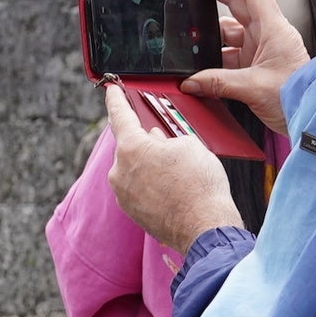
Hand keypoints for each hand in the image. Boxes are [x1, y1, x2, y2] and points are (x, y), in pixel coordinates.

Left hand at [102, 82, 248, 252]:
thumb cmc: (200, 185)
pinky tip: (172, 187)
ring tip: (177, 171)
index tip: (110, 89)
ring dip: (150, 164)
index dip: (116, 99)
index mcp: (131, 148)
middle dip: (146, 140)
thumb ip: (165, 137)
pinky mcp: (132, 211)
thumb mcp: (188, 146)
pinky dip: (151, 183)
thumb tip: (155, 141)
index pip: (119, 115)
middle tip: (167, 141)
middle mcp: (119, 171)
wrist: (205, 227)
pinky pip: (138, 187)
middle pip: (129, 145)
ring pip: (134, 168)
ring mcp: (123, 194)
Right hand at [175, 0, 306, 133]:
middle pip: (236, 5)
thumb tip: (190, 81)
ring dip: (209, 35)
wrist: (313, 119)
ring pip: (228, 32)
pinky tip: (199, 67)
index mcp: (274, 30)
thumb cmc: (298, 98)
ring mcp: (261, 50)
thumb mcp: (254, 88)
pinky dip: (213, 58)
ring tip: (187, 39)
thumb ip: (218, 83)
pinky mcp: (255, 66)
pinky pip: (229, 55)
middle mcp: (268, 35)